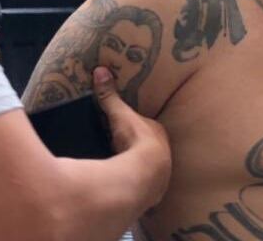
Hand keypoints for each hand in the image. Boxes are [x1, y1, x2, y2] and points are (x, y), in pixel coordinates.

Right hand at [93, 66, 171, 201]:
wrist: (146, 174)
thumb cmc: (137, 139)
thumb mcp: (121, 115)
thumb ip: (110, 96)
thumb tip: (100, 70)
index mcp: (157, 132)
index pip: (147, 126)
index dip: (137, 125)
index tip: (127, 127)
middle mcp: (162, 151)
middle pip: (147, 147)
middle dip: (136, 147)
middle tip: (121, 147)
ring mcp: (159, 173)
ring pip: (147, 166)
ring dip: (136, 167)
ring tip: (121, 168)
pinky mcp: (151, 192)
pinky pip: (141, 185)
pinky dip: (133, 184)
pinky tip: (124, 187)